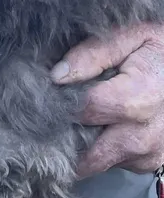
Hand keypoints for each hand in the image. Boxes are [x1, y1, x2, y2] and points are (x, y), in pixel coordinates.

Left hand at [51, 24, 163, 176]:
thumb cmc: (162, 50)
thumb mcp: (135, 34)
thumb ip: (96, 52)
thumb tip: (58, 75)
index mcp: (139, 98)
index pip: (83, 110)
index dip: (59, 101)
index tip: (45, 93)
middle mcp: (144, 135)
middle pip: (84, 149)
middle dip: (63, 135)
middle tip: (49, 114)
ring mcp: (147, 154)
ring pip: (95, 161)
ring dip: (80, 144)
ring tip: (74, 116)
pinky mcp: (148, 163)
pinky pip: (112, 162)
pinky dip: (100, 147)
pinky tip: (100, 124)